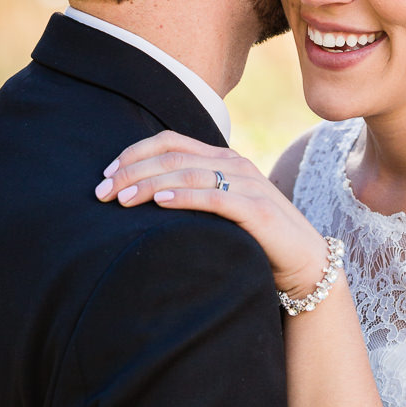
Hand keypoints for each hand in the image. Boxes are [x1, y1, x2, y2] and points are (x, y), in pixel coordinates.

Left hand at [95, 132, 327, 298]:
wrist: (304, 264)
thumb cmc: (256, 241)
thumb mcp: (220, 212)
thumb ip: (193, 197)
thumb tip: (144, 200)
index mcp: (223, 160)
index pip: (170, 142)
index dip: (134, 153)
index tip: (106, 175)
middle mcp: (234, 165)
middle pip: (172, 154)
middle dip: (131, 171)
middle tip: (101, 192)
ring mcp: (247, 184)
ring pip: (188, 171)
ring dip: (149, 183)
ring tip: (122, 199)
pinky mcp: (257, 209)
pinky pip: (214, 196)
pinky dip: (184, 196)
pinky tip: (160, 202)